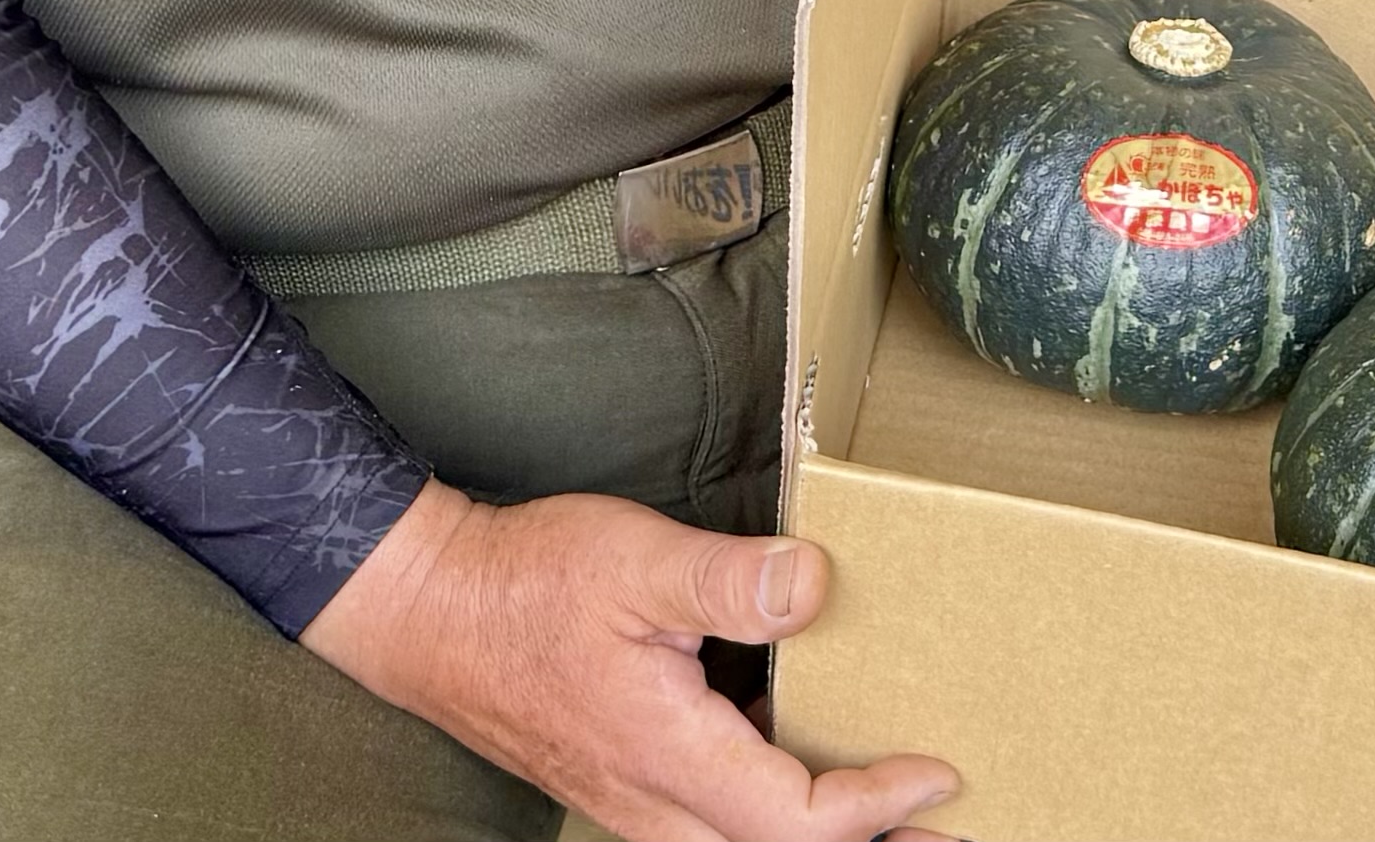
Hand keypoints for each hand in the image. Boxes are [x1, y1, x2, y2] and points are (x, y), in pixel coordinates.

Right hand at [303, 479, 959, 841]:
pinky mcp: (623, 786)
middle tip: (944, 830)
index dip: (877, 807)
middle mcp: (654, 806)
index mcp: (669, 757)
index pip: (798, 824)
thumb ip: (729, 582)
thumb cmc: (527, 583)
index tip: (939, 773)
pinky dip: (771, 816)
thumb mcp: (635, 561)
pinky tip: (798, 767)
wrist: (429, 613)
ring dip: (819, 837)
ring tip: (892, 812)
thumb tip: (816, 586)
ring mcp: (635, 805)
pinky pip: (711, 826)